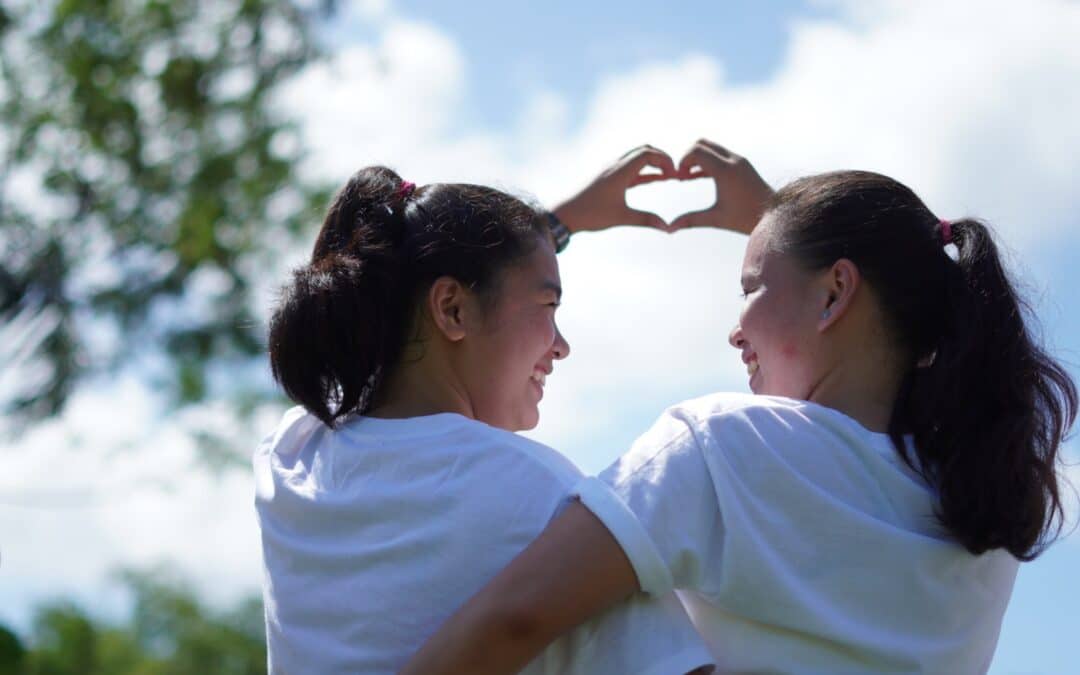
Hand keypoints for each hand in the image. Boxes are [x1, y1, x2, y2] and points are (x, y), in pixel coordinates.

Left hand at [552, 145, 676, 233]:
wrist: (566, 214)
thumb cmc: (590, 214)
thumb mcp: (621, 217)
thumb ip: (645, 219)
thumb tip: (667, 227)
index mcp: (619, 171)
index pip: (647, 153)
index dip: (664, 160)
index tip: (675, 173)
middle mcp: (615, 166)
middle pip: (643, 150)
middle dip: (661, 158)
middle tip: (675, 172)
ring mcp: (611, 171)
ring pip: (636, 158)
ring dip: (653, 163)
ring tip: (670, 175)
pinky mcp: (609, 178)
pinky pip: (631, 169)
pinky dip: (645, 171)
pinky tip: (655, 180)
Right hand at [670, 139, 773, 234]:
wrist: (772, 215)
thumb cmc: (745, 218)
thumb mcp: (715, 219)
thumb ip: (691, 220)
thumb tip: (669, 229)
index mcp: (725, 171)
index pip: (696, 151)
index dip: (682, 161)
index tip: (678, 178)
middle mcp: (733, 160)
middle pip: (702, 143)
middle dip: (687, 157)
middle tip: (680, 176)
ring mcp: (738, 160)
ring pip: (710, 147)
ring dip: (696, 159)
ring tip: (686, 178)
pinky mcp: (741, 164)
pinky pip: (718, 155)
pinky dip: (705, 162)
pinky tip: (695, 178)